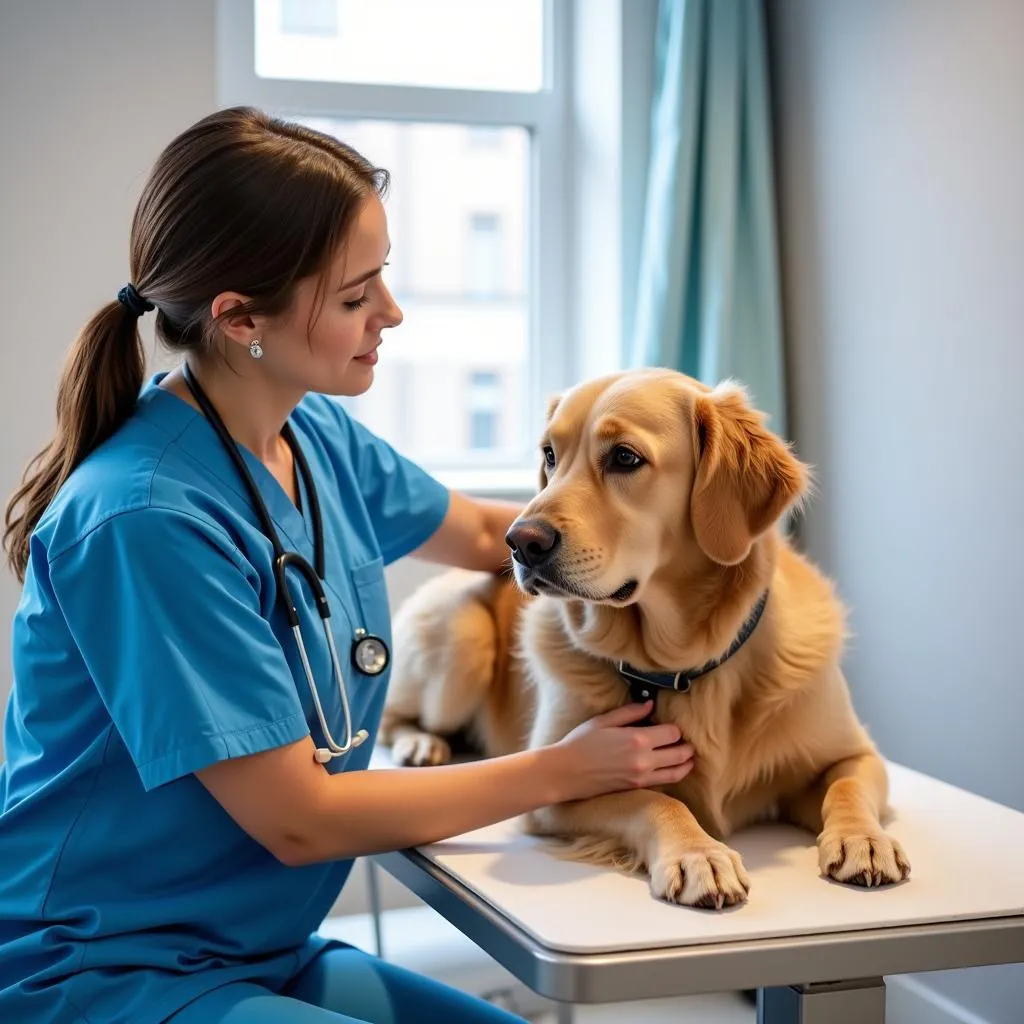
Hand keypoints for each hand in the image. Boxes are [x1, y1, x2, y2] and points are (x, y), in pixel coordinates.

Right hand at [547, 702, 694, 801]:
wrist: (565, 772)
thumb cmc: (580, 743)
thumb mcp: (603, 721)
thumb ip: (630, 712)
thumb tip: (650, 705)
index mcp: (638, 739)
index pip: (672, 733)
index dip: (676, 729)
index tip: (674, 726)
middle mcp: (644, 759)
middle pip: (680, 753)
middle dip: (687, 747)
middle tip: (689, 742)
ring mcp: (641, 776)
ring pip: (676, 772)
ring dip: (686, 764)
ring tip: (689, 758)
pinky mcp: (636, 787)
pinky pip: (663, 782)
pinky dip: (673, 775)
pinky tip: (672, 769)